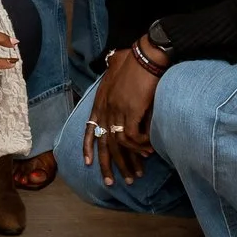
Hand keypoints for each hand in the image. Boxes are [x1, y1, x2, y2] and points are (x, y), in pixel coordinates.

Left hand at [81, 46, 161, 185]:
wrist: (145, 53)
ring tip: (136, 175)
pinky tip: (149, 152)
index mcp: (100, 101)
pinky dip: (140, 147)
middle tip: (113, 182)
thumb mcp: (115, 70)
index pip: (89, 128)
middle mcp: (106, 108)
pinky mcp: (132, 111)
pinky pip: (134, 137)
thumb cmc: (133, 58)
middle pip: (103, 143)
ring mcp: (118, 110)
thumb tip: (115, 78)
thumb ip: (112, 80)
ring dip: (128, 161)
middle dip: (107, 165)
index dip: (88, 147)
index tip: (87, 164)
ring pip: (118, 145)